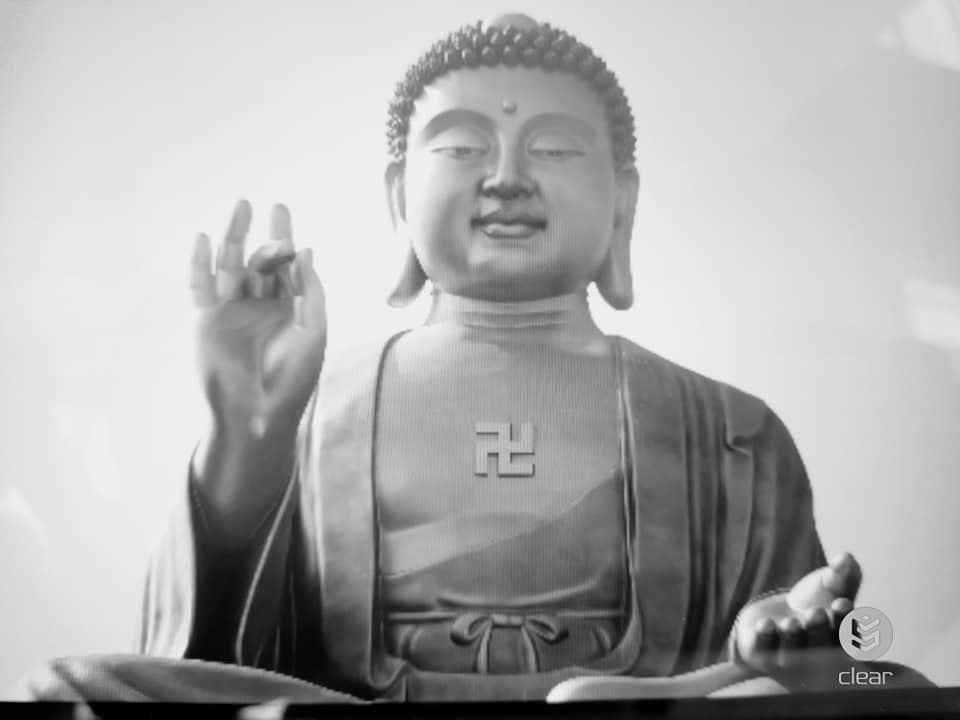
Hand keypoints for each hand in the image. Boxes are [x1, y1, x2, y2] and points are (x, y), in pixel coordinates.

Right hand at [191, 200, 325, 438]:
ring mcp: (230, 311)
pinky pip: (200, 286)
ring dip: (234, 236)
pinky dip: (200, 263)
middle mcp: (257, 306)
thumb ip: (312, 292)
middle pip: (258, 261)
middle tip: (274, 208)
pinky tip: (204, 239)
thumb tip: (308, 252)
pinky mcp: (206, 321)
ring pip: (230, 266)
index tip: (284, 214)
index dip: (286, 242)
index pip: (286, 268)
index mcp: (286, 309)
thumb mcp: (312, 331)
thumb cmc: (293, 377)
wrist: (257, 412)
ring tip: (241, 207)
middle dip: (265, 236)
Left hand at [733, 552, 861, 687]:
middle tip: (815, 612)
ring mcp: (786, 658)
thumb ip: (842, 574)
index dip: (845, 622)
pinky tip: (765, 624)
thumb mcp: (829, 587)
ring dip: (792, 637)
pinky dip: (764, 639)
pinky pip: (761, 651)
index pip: (848, 637)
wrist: (775, 616)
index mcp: (838, 641)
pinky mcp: (758, 654)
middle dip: (818, 629)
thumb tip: (846, 557)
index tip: (842, 602)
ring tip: (791, 622)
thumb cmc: (811, 603)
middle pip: (819, 646)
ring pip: (791, 652)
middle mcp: (814, 657)